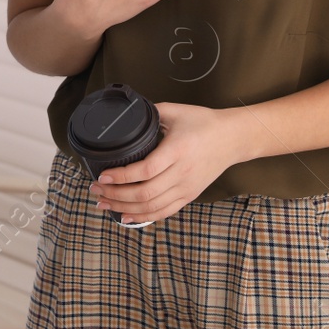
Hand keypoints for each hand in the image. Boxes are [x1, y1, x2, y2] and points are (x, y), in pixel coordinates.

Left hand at [90, 103, 236, 224]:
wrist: (233, 138)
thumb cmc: (204, 122)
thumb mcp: (176, 111)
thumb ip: (150, 113)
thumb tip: (126, 115)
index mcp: (176, 151)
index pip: (144, 170)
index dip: (120, 176)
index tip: (102, 175)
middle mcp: (182, 173)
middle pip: (144, 193)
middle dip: (115, 195)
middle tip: (95, 191)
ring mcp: (186, 188)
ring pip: (151, 206)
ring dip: (124, 207)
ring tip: (103, 203)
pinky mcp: (189, 196)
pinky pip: (163, 212)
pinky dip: (143, 217)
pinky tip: (125, 216)